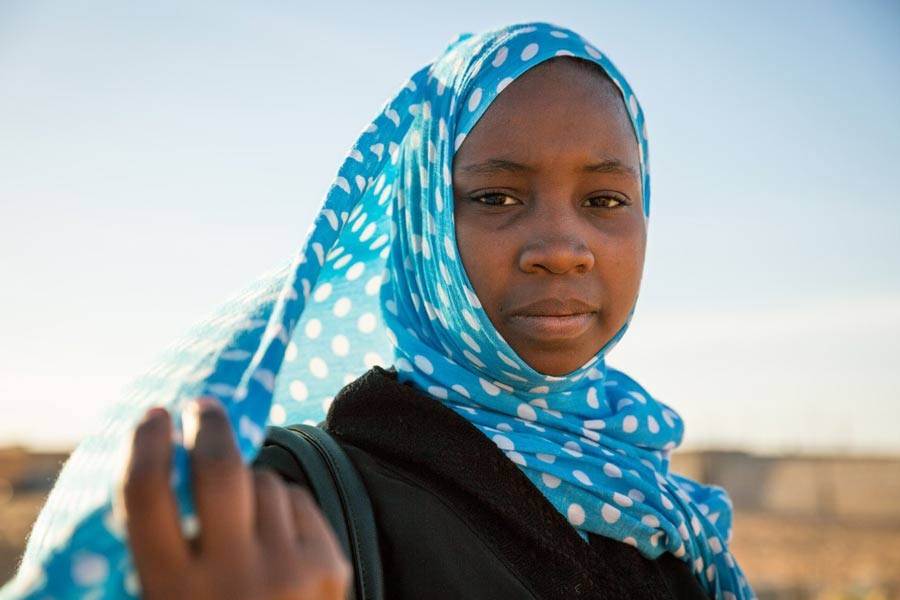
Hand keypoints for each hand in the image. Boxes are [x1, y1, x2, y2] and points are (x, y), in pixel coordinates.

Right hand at [121, 398, 350, 599]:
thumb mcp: (174, 599)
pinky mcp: (330, 564)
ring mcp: (289, 570)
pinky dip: (284, 505)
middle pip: (221, 469)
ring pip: (265, 481)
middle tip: (204, 406)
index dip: (145, 444)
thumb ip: (167, 550)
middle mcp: (234, 578)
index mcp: (174, 592)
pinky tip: (277, 535)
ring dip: (250, 483)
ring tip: (242, 515)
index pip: (148, 495)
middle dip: (210, 426)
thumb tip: (168, 464)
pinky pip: (299, 501)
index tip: (153, 415)